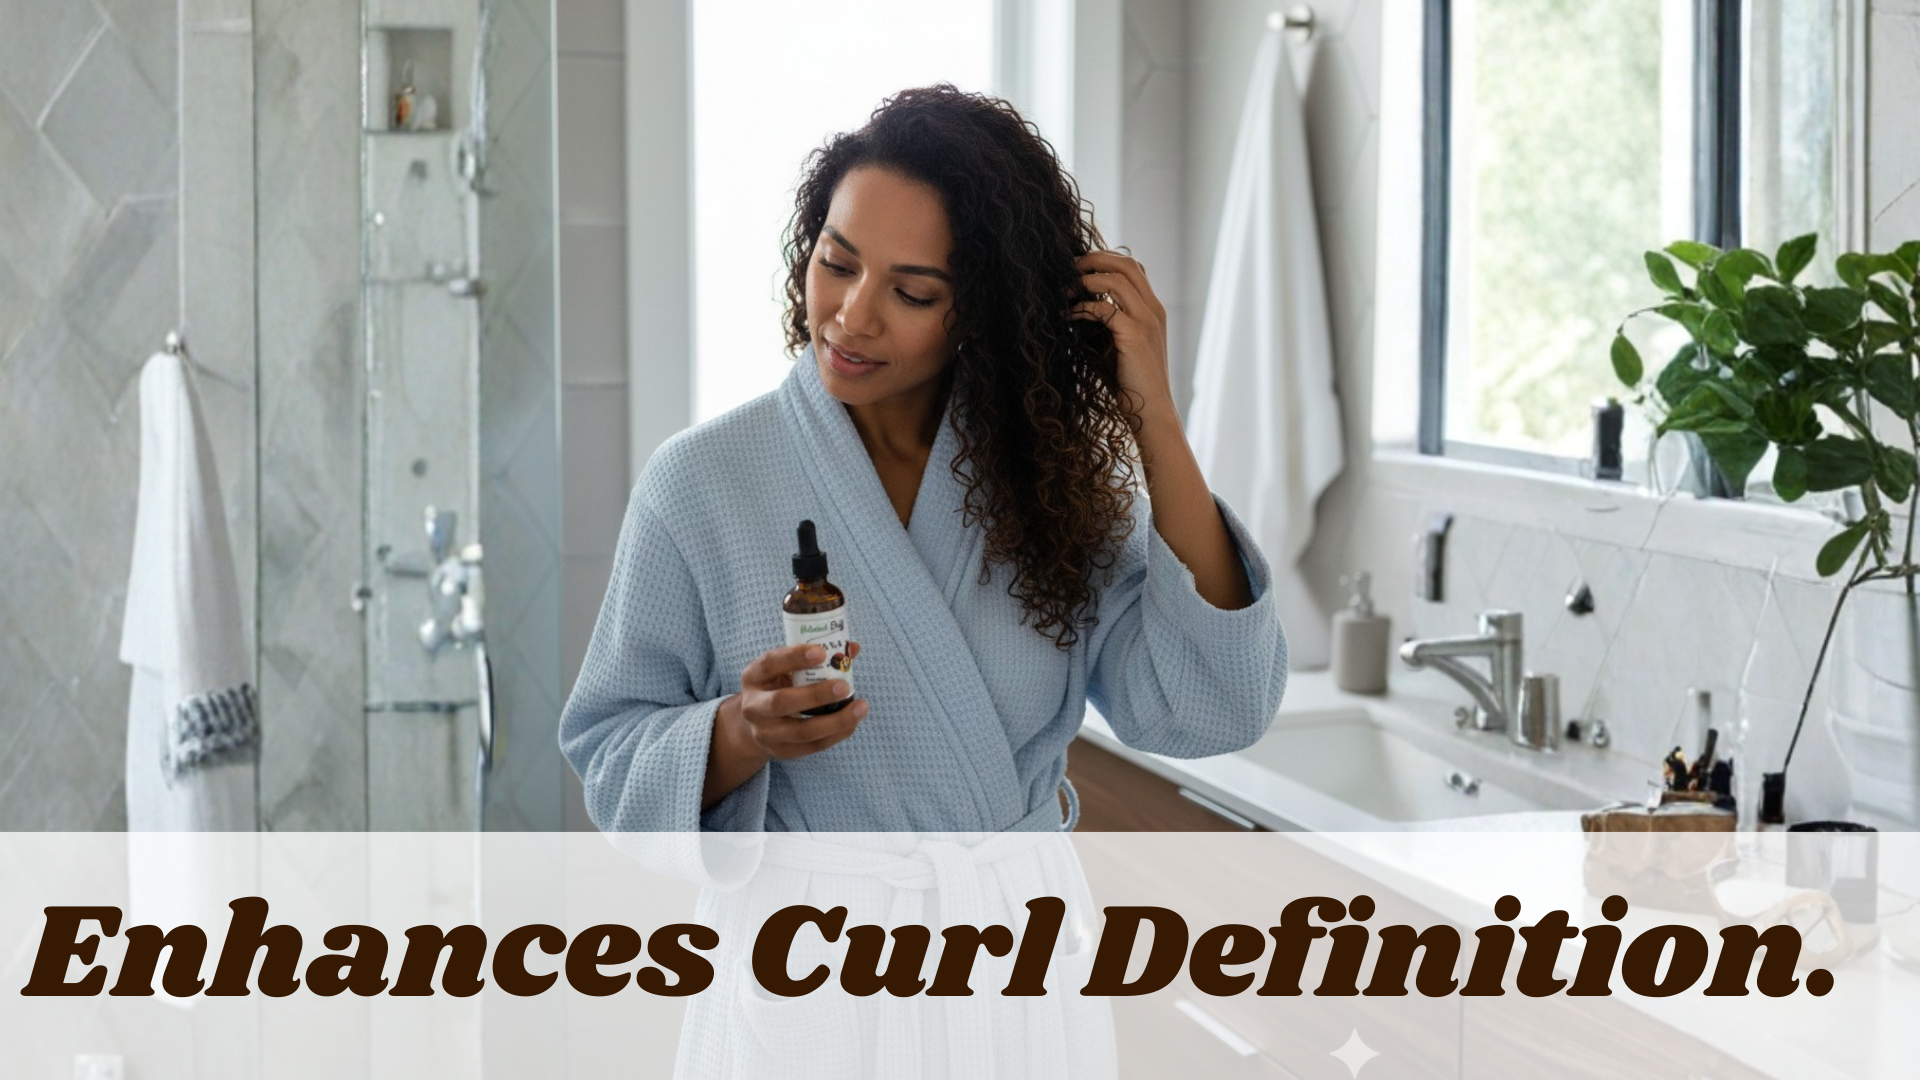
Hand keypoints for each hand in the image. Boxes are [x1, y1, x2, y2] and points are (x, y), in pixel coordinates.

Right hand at [725, 641, 866, 761]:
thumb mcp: (786, 668)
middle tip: (845, 686)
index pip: (770, 663)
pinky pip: (812, 746)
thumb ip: (816, 657)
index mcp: (753, 677)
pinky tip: (852, 723)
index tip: (821, 652)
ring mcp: (764, 733)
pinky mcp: (780, 752)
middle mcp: (753, 706)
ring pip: (801, 731)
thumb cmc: (779, 686)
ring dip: (835, 721)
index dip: (794, 657)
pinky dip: (836, 735)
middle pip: (781, 702)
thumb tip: (853, 648)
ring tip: (860, 708)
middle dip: (816, 695)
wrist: (756, 723)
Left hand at [1073, 250, 1173, 423]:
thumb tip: (1077, 306)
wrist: (1152, 413)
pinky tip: (1068, 316)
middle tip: (1067, 268)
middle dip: (1094, 259)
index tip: (1078, 267)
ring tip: (1065, 290)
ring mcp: (1146, 322)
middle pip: (1126, 264)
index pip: (1133, 267)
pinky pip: (1105, 309)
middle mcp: (1153, 310)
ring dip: (1085, 280)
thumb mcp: (1120, 345)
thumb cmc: (1132, 383)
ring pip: (1117, 280)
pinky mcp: (1134, 337)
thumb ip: (1107, 323)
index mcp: (1153, 310)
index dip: (1105, 259)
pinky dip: (1083, 308)